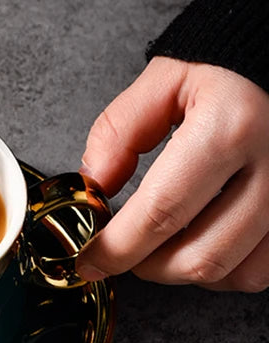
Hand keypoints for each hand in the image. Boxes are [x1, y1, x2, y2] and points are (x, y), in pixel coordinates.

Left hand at [77, 57, 268, 291]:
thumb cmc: (225, 68)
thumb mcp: (164, 80)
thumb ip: (120, 130)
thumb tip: (94, 183)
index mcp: (230, 130)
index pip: (162, 211)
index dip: (118, 247)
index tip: (90, 260)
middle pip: (201, 256)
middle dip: (147, 266)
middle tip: (120, 253)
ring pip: (236, 273)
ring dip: (185, 272)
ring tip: (157, 246)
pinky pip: (265, 269)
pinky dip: (225, 270)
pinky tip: (199, 242)